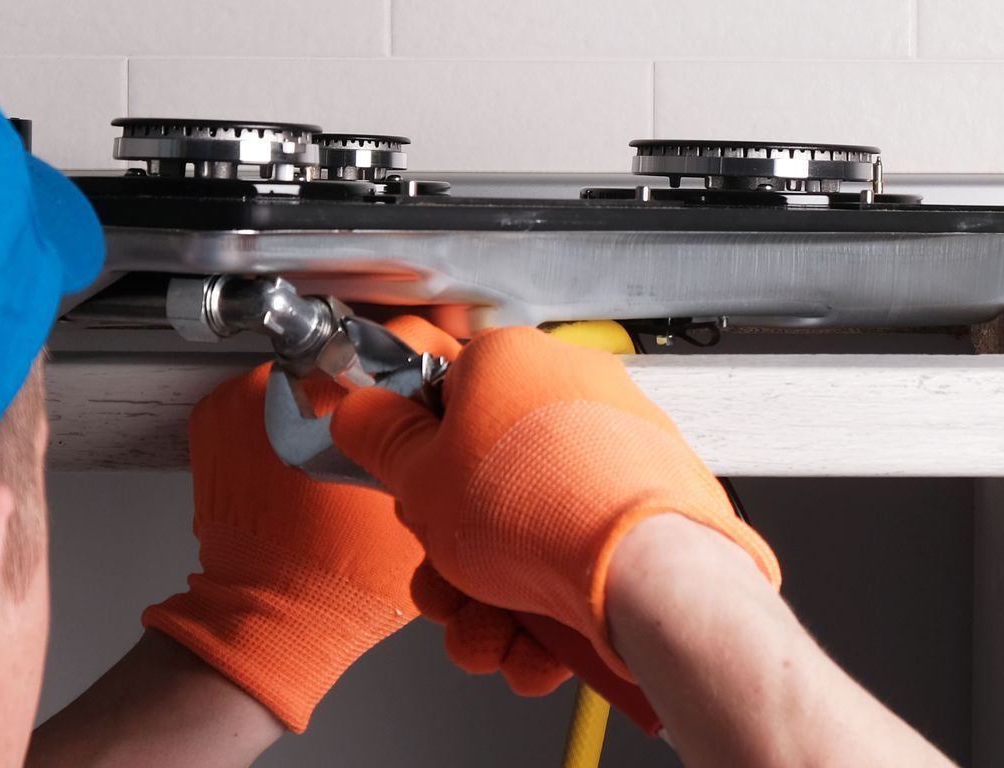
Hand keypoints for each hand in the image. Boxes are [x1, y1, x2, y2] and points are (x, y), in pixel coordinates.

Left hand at [140, 363, 423, 731]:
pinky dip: (281, 417)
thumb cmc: (343, 579)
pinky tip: (294, 462)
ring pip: (307, 371)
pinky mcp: (213, 415)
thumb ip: (434, 446)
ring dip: (326, 398)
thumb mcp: (423, 508)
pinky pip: (263, 396)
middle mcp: (292, 383)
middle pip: (353, 351)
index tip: (435, 373)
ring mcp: (243, 396)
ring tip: (335, 450)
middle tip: (384, 427)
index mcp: (352, 399)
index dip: (433, 354)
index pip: (408, 333)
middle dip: (375, 383)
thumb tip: (445, 408)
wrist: (264, 617)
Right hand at [329, 321, 779, 685]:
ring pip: (525, 540)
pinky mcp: (645, 513)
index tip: (413, 504)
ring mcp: (613, 455)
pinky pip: (577, 562)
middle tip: (447, 580)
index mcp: (511, 362)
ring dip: (490, 605)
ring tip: (489, 629)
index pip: (441, 404)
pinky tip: (536, 642)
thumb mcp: (418, 476)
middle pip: (481, 487)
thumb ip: (378, 439)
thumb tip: (357, 411)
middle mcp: (568, 396)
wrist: (646, 569)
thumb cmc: (542, 507)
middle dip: (452, 559)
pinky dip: (549, 615)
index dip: (417, 468)